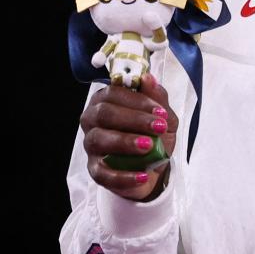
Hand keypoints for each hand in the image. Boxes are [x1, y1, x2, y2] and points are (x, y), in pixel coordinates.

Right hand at [80, 72, 177, 201]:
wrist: (153, 166)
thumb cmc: (154, 134)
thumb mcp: (163, 116)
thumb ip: (157, 97)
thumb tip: (148, 78)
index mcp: (107, 100)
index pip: (114, 93)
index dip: (138, 100)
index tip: (161, 112)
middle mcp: (93, 119)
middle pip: (104, 114)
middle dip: (134, 119)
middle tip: (158, 127)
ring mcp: (91, 145)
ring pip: (99, 139)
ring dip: (125, 142)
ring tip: (149, 146)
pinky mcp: (94, 169)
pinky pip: (102, 173)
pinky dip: (123, 176)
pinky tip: (142, 175)